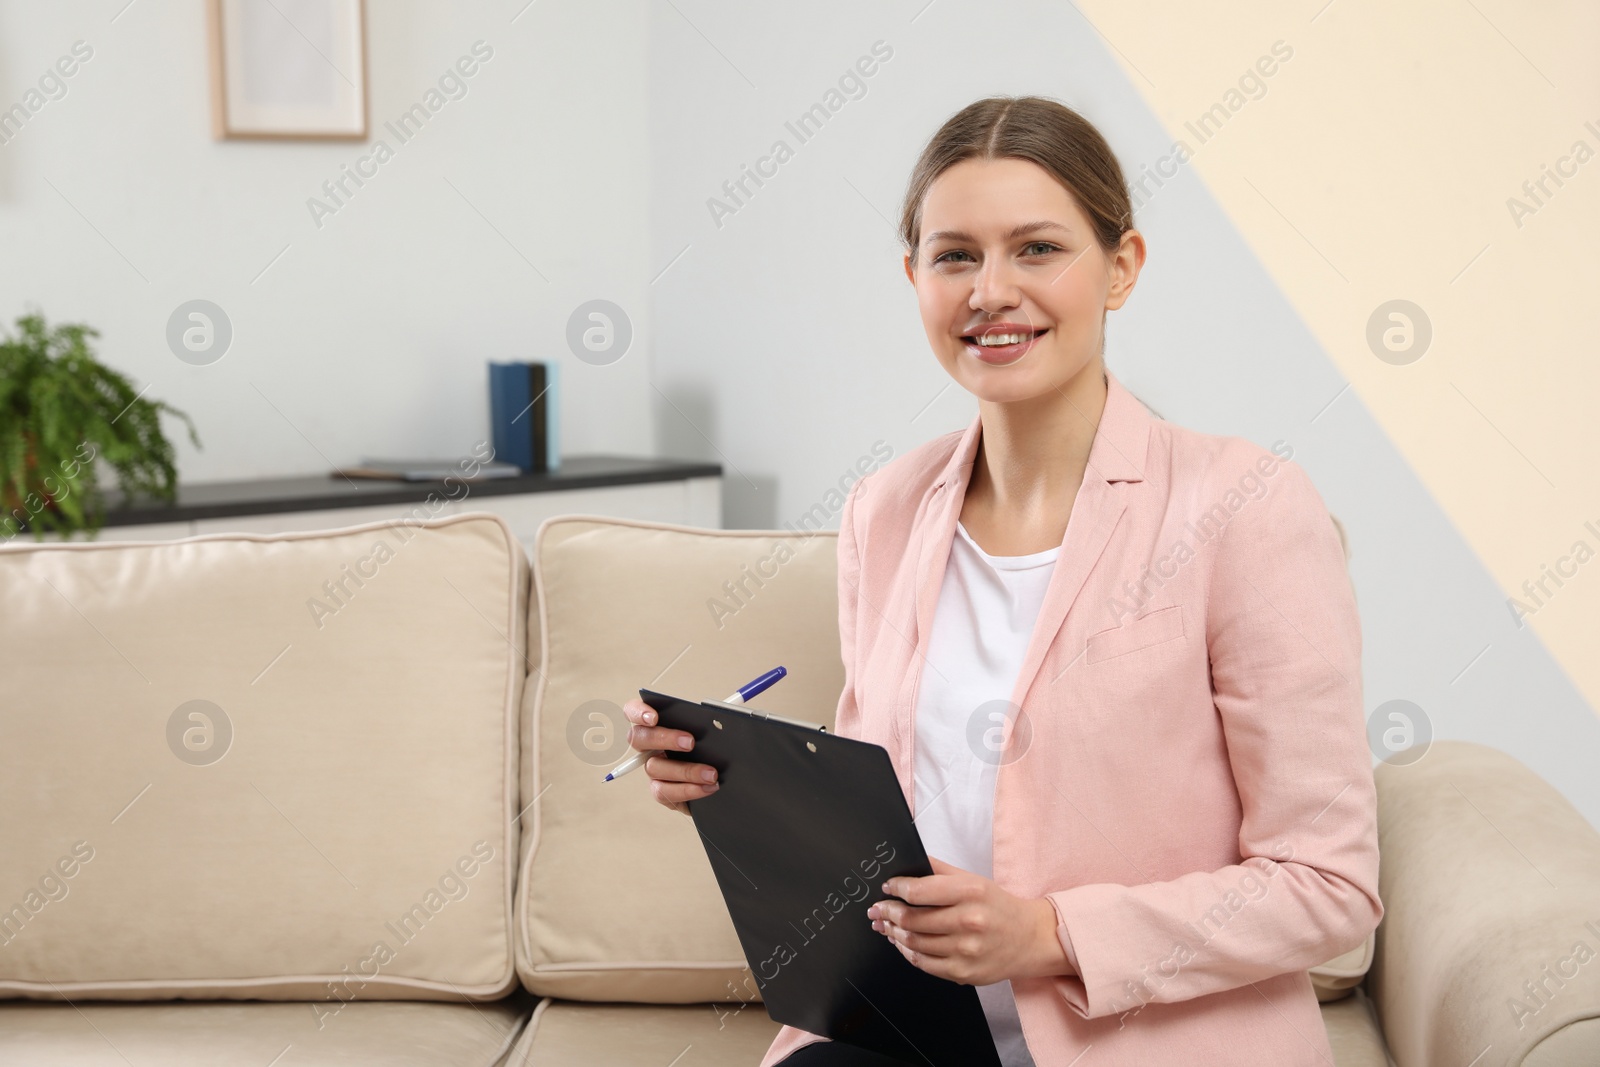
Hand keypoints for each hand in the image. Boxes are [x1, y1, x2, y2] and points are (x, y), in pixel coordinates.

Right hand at [621, 697, 717, 815]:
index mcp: (656, 725)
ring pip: (654, 768)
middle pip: (639, 738)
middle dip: (664, 739)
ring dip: (685, 770)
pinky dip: (689, 790)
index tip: (654, 717)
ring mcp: (652, 769)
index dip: (638, 712)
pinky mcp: (660, 791)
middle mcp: (648, 746)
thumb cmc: (711, 749)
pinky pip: (665, 792)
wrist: (720, 780)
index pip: (633, 711)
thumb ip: (705, 724)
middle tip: (690, 742)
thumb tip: (716, 722)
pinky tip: (708, 787)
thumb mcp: (709, 732)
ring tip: (711, 773)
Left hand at [866, 857, 1070, 985]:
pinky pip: (923, 963)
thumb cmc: (998, 907)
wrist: (1029, 939)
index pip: (919, 891)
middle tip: (877, 909)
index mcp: (970, 892)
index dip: (895, 889)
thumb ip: (939, 869)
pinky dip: (907, 952)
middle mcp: (969, 921)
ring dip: (893, 933)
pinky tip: (901, 942)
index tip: (887, 888)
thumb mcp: (973, 879)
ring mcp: (966, 950)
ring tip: (885, 925)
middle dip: (887, 912)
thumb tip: (909, 860)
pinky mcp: (963, 972)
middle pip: (912, 919)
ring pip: (914, 942)